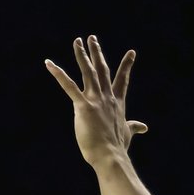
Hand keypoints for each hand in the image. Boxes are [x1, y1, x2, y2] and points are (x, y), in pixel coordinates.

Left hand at [45, 35, 146, 168]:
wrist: (110, 156)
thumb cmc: (117, 147)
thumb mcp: (127, 133)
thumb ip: (134, 126)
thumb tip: (144, 127)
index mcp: (117, 103)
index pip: (122, 80)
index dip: (126, 65)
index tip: (131, 52)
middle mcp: (107, 97)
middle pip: (102, 69)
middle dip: (97, 52)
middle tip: (92, 37)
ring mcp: (95, 100)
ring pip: (88, 72)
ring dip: (82, 55)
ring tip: (77, 41)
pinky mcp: (83, 106)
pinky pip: (68, 85)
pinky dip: (58, 73)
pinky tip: (49, 63)